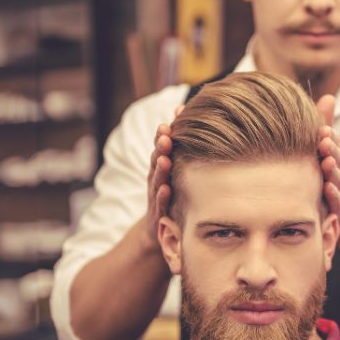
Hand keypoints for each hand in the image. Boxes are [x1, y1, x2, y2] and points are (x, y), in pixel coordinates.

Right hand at [146, 124, 172, 240]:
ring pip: (157, 180)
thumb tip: (183, 112)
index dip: (164, 134)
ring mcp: (156, 195)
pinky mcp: (159, 213)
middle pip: (157, 160)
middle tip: (165, 134)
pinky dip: (162, 196)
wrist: (158, 227)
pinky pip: (160, 204)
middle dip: (160, 147)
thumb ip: (177, 148)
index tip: (170, 120)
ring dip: (160, 170)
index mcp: (161, 167)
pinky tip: (165, 189)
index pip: (161, 148)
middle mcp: (157, 179)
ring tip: (164, 158)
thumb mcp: (175, 172)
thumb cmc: (171, 194)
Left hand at [316, 95, 339, 245]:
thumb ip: (328, 131)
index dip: (334, 138)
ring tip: (326, 162)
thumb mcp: (333, 155)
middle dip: (334, 151)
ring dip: (334, 171)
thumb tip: (328, 97)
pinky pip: (338, 202)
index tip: (323, 129)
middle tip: (324, 140)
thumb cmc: (337, 181)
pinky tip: (327, 188)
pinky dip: (334, 195)